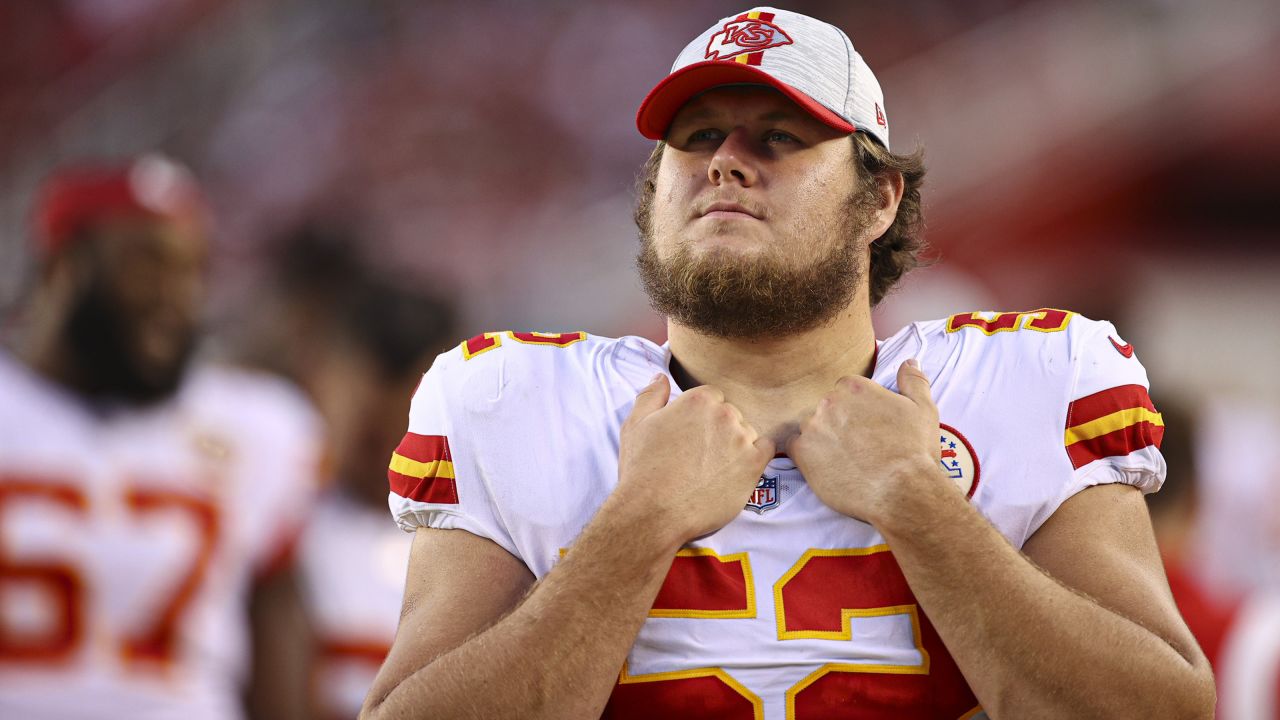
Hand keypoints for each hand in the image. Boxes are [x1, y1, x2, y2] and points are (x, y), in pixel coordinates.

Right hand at [614, 374, 773, 542]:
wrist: (653, 512)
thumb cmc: (642, 470)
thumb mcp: (636, 425)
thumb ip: (651, 395)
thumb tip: (661, 377)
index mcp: (699, 400)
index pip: (713, 398)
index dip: (701, 417)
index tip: (692, 436)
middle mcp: (724, 415)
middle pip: (731, 414)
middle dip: (718, 430)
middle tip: (699, 455)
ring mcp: (741, 439)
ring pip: (747, 432)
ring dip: (735, 445)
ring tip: (713, 467)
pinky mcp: (753, 465)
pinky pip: (766, 449)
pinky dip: (755, 456)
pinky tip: (737, 469)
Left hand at [786, 359, 950, 526]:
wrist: (902, 490)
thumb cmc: (914, 451)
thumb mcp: (923, 409)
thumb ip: (913, 380)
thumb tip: (908, 362)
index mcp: (854, 386)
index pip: (844, 391)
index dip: (856, 411)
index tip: (866, 427)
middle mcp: (829, 401)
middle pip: (826, 409)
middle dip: (839, 424)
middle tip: (858, 446)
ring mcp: (813, 426)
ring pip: (811, 428)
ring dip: (823, 440)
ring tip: (845, 459)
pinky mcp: (801, 452)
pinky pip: (795, 448)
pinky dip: (808, 456)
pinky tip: (827, 467)